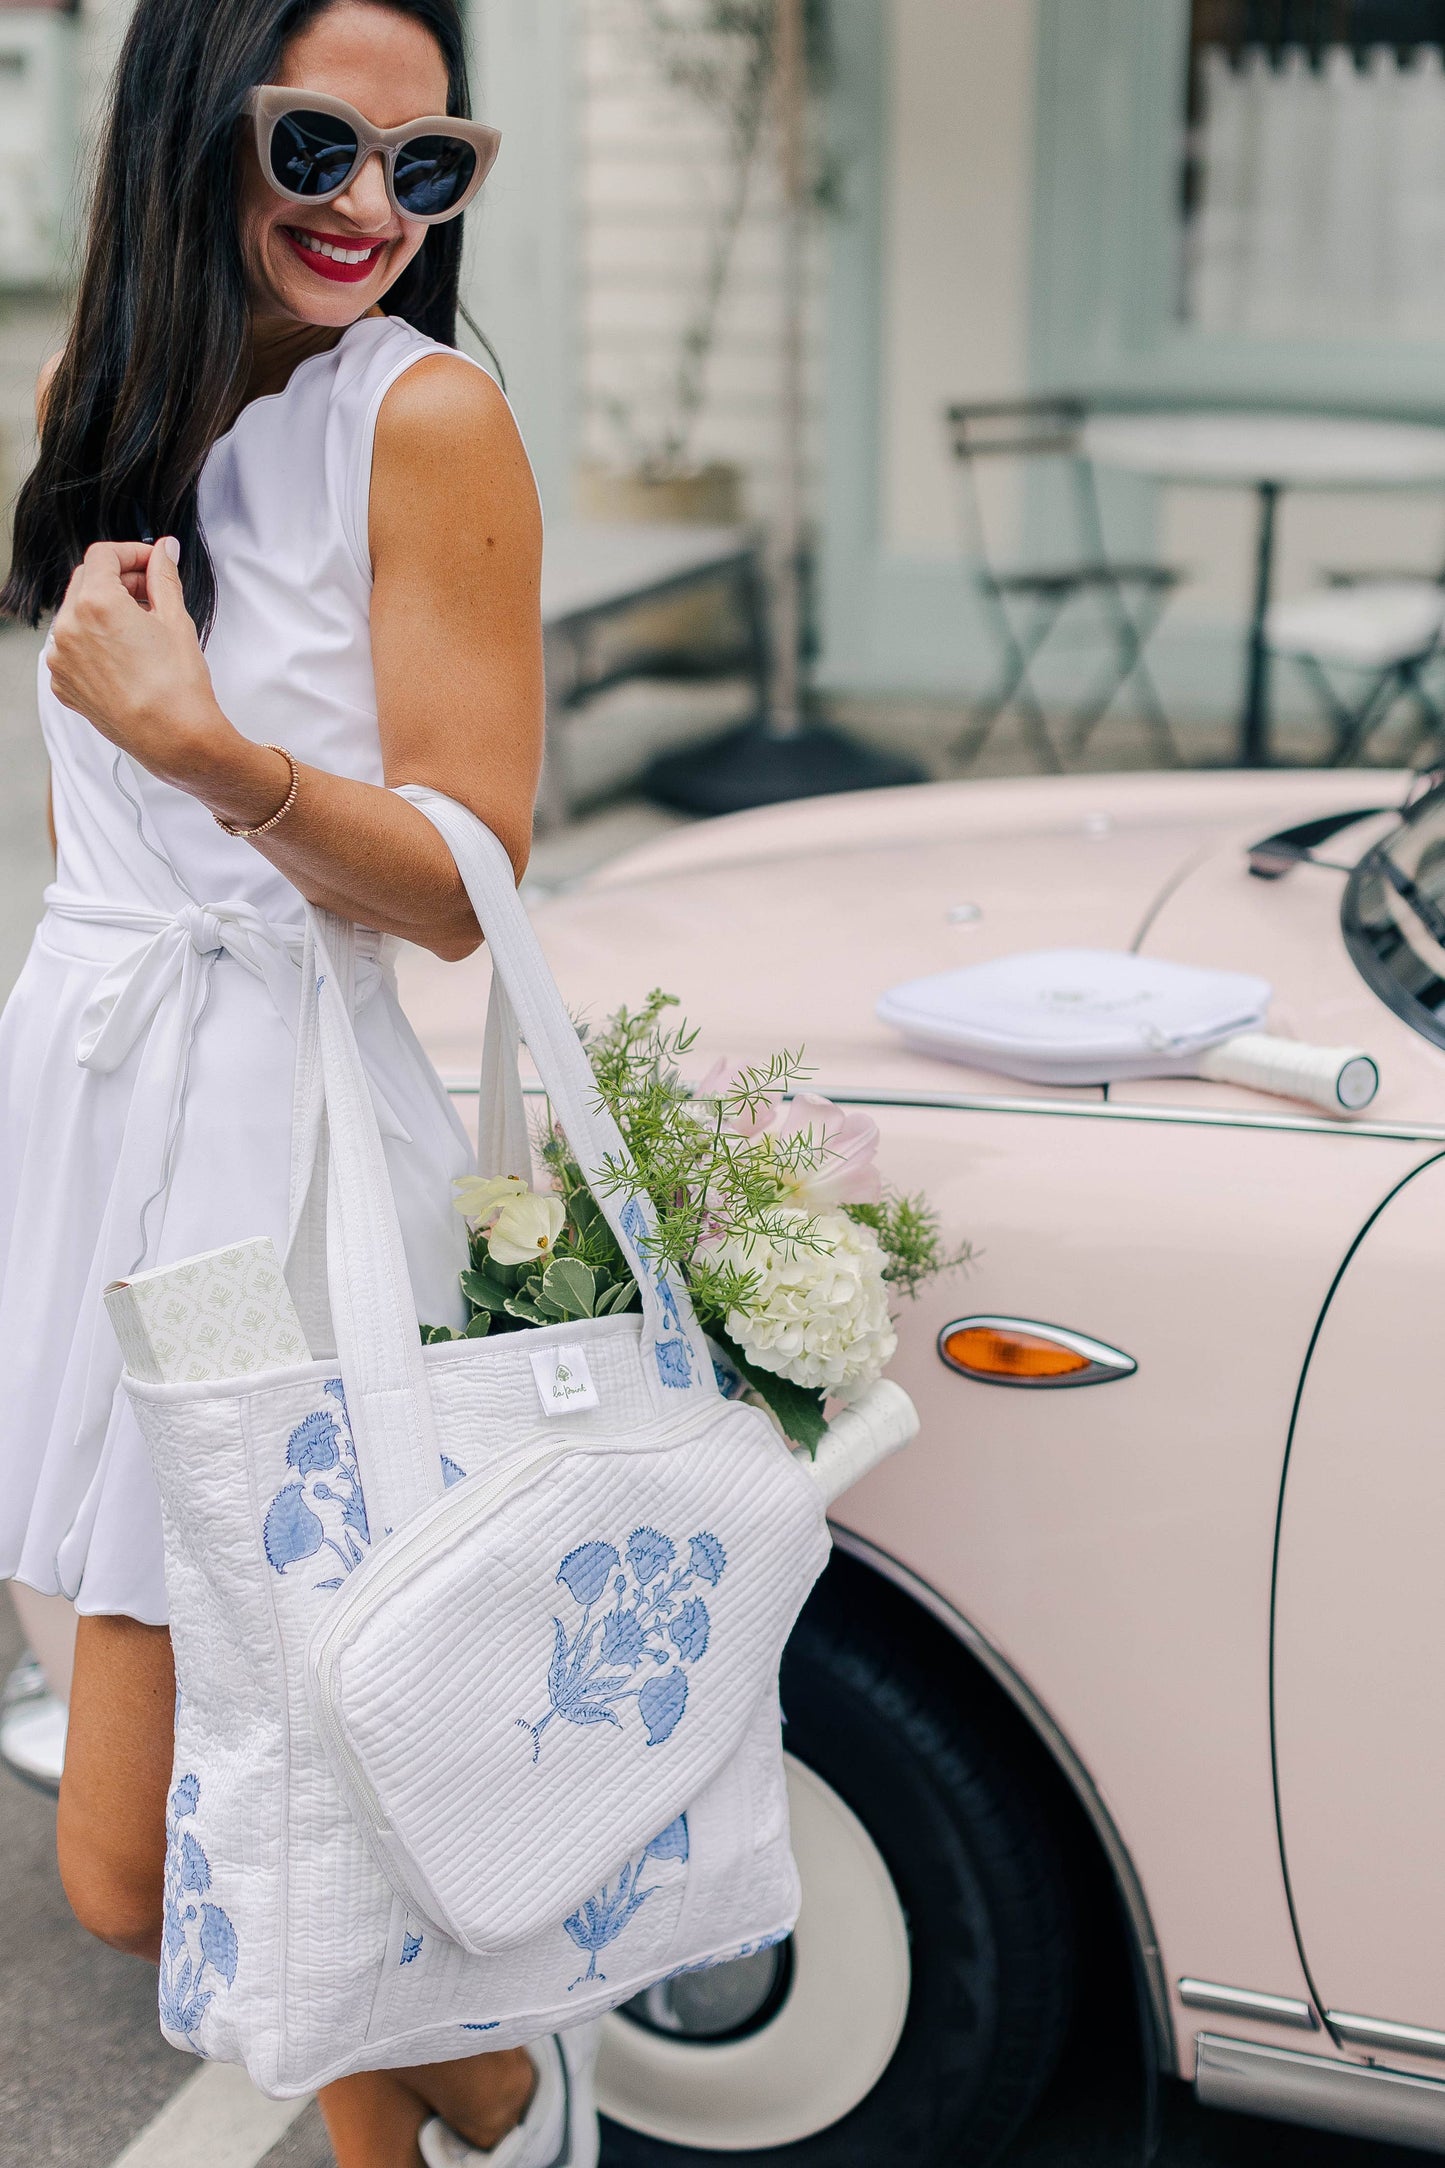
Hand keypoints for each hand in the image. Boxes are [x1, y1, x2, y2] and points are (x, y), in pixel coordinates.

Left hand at [46, 540, 231, 787]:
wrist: (174, 737)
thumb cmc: (178, 686)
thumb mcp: (175, 620)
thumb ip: (163, 577)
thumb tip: (163, 552)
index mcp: (95, 603)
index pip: (103, 555)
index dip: (131, 552)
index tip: (150, 562)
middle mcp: (68, 628)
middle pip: (86, 581)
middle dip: (117, 580)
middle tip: (150, 593)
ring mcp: (61, 659)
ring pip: (76, 615)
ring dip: (103, 610)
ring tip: (139, 628)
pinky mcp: (64, 684)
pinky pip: (72, 648)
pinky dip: (93, 642)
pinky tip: (124, 655)